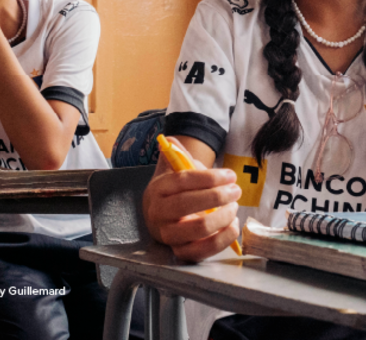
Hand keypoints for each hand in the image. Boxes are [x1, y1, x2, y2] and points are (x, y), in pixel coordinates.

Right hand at [143, 137, 240, 261]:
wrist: (164, 214)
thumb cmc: (174, 190)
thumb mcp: (172, 170)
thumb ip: (174, 153)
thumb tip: (170, 141)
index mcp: (156, 190)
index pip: (182, 181)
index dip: (209, 178)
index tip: (230, 175)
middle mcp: (158, 213)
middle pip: (188, 204)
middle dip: (217, 196)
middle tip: (235, 191)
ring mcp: (168, 235)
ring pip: (198, 229)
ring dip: (223, 217)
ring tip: (234, 207)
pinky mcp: (180, 252)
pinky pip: (203, 251)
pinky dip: (223, 239)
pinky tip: (233, 226)